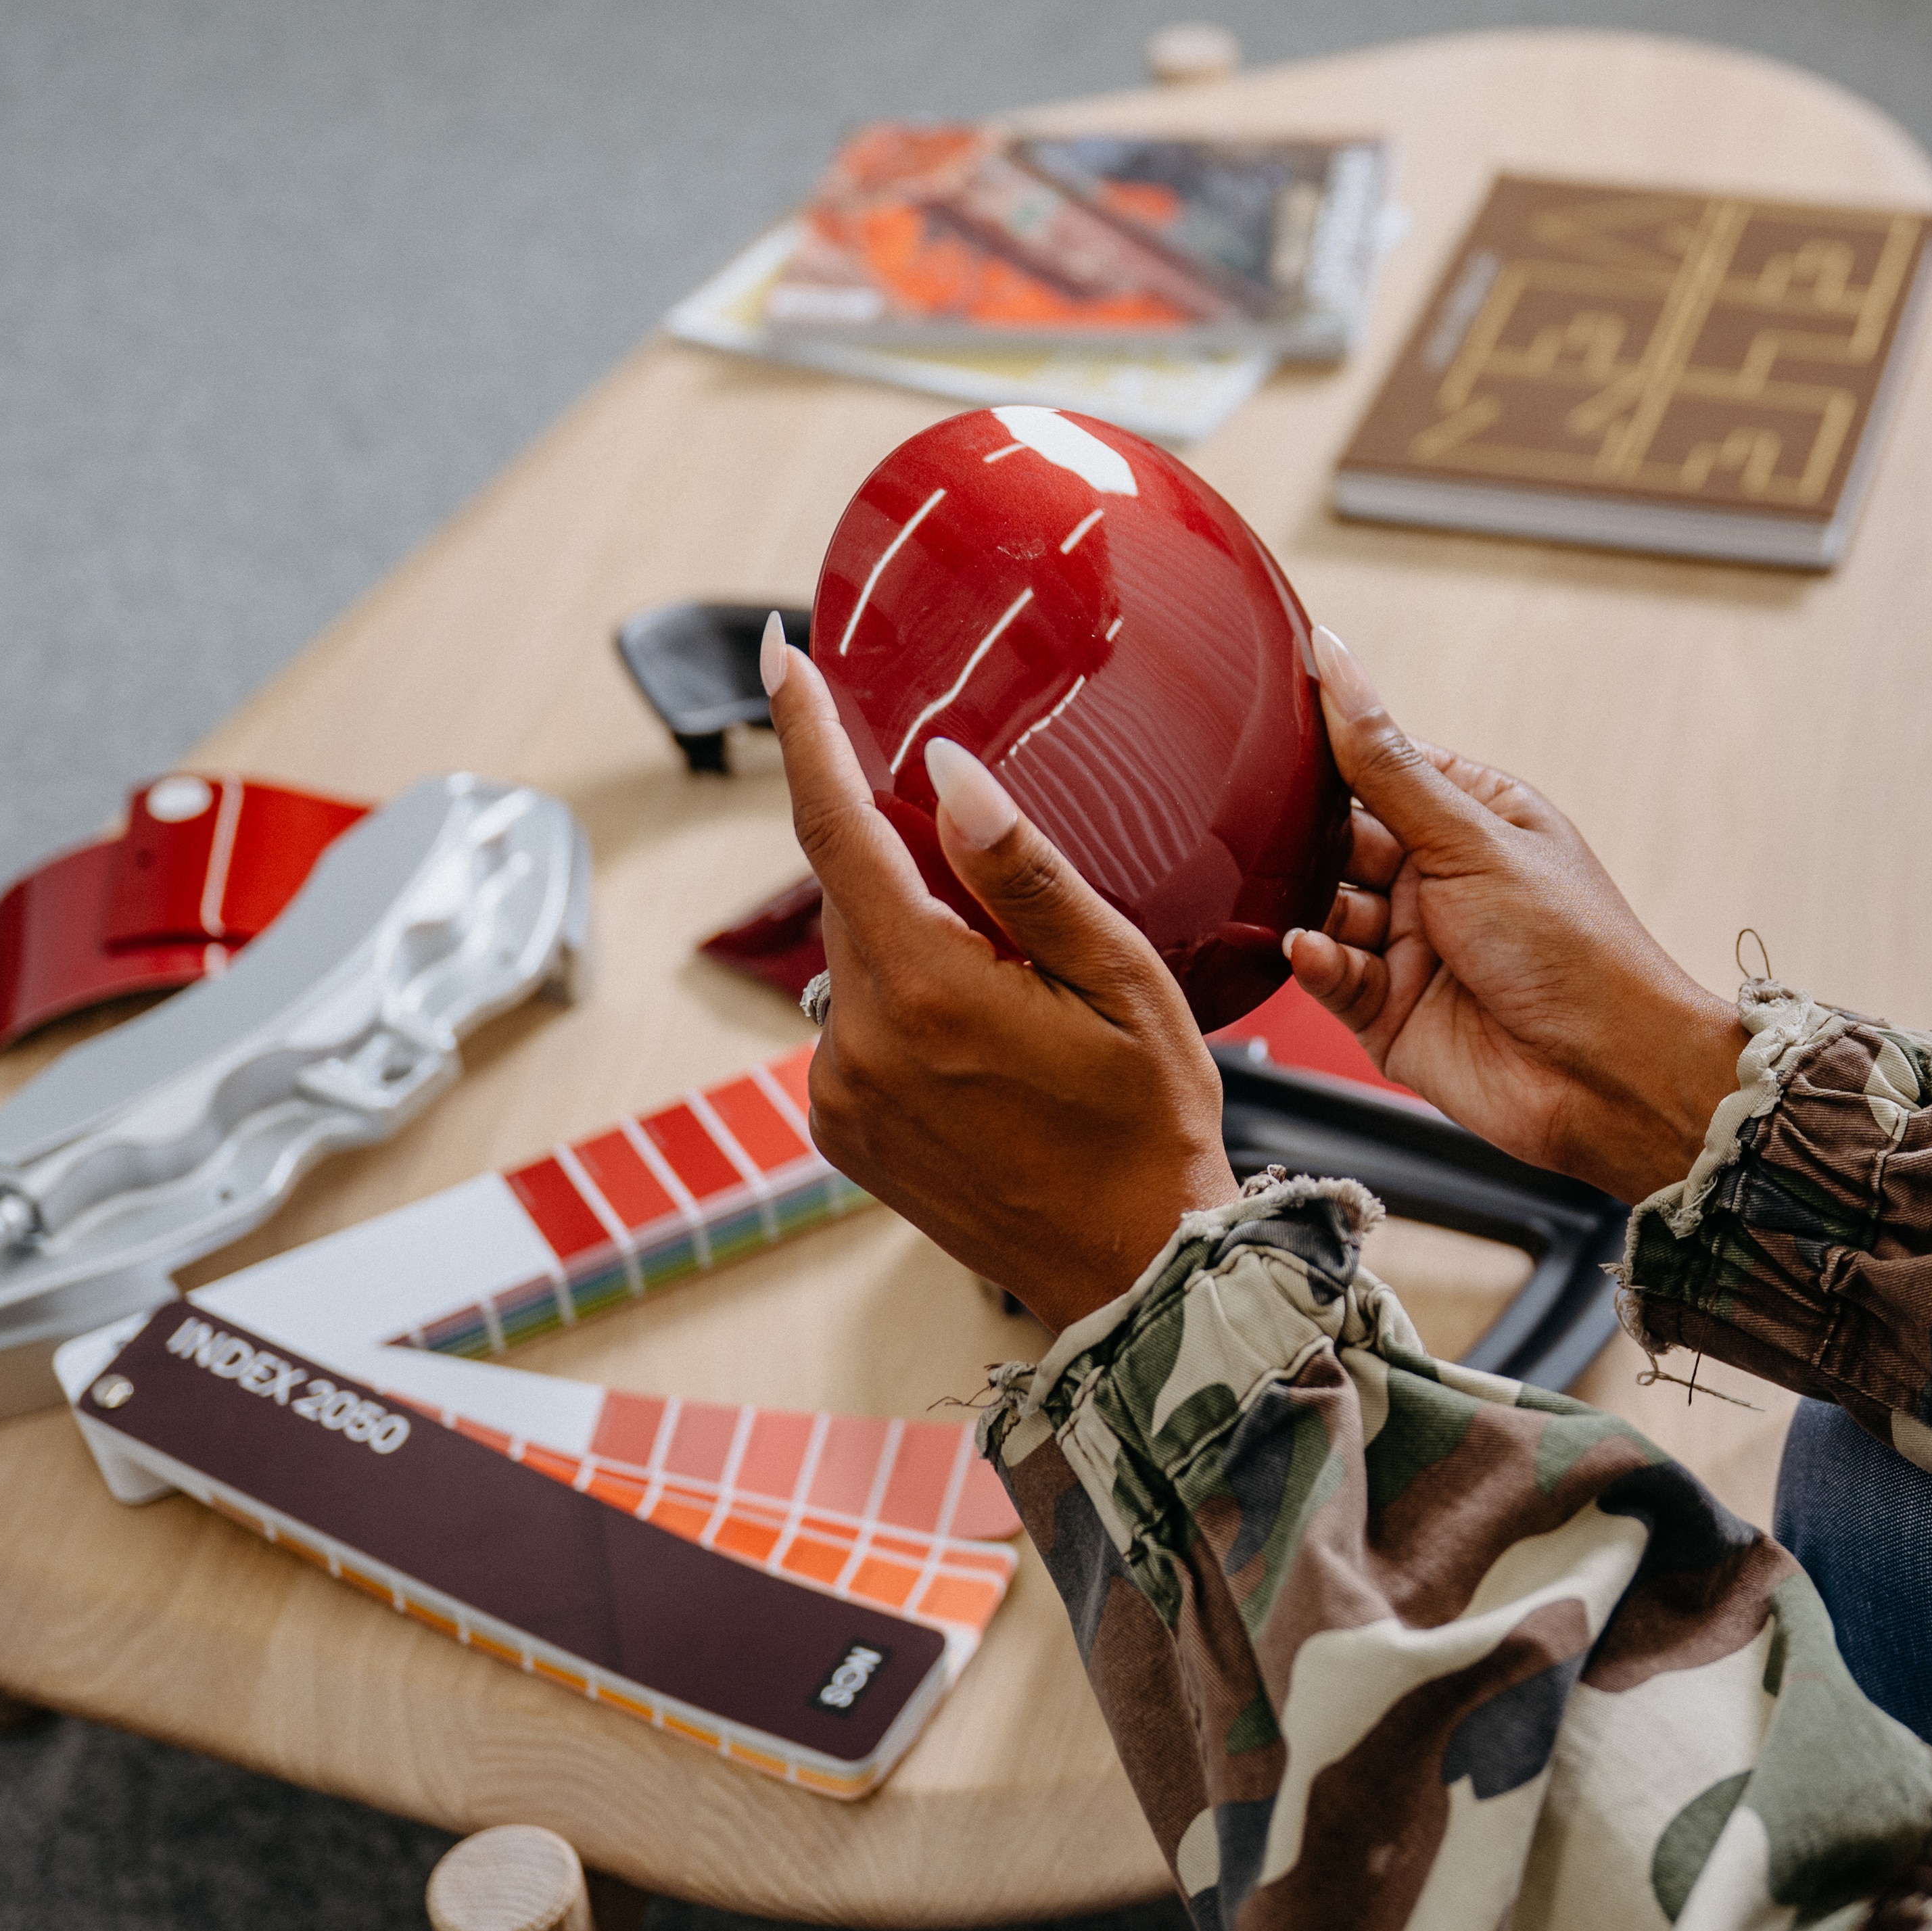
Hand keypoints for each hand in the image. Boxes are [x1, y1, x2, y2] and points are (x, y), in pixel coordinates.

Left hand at [763, 616, 1235, 1326]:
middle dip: (903, 853)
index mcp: (928, 992)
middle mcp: (859, 1043)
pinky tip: (988, 1041)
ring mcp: (840, 1094)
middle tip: (993, 872)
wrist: (1134, 1275)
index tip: (780, 655)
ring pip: (855, 957)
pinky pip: (857, 1024)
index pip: (836, 828)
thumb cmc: (1151, 1127)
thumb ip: (1027, 874)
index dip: (803, 733)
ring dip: (913, 936)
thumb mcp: (1123, 982)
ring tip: (1017, 990)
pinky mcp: (840, 1131)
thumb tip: (945, 772)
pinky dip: (907, 1000)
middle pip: (850, 891)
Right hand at [1286, 627, 1746, 1204]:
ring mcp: (1411, 947)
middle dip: (1308, 840)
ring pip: (1324, 908)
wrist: (1607, 1077)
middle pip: (1339, 840)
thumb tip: (1336, 665)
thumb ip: (1387, 762)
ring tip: (1305, 904)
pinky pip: (1329, 976)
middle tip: (1274, 833)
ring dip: (1310, 904)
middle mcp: (1438, 879)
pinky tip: (1316, 951)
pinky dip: (1317, 962)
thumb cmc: (1576, 950)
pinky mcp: (1387, 1012)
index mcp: (1472, 819)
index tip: (1270, 733)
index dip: (1329, 754)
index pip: (1380, 766)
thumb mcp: (1471, 839)